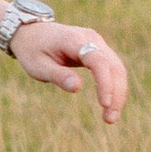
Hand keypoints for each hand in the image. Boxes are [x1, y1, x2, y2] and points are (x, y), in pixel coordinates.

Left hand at [13, 20, 127, 124]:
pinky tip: (109, 104)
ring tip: (110, 118)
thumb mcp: (38, 66)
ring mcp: (97, 43)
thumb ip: (57, 75)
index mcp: (74, 40)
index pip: (98, 61)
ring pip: (117, 68)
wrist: (32, 32)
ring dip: (118, 93)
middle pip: (114, 66)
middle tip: (110, 119)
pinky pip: (112, 69)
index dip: (105, 82)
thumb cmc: (32, 50)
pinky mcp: (99, 50)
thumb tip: (77, 88)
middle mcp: (91, 38)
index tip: (104, 104)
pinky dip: (114, 87)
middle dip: (116, 93)